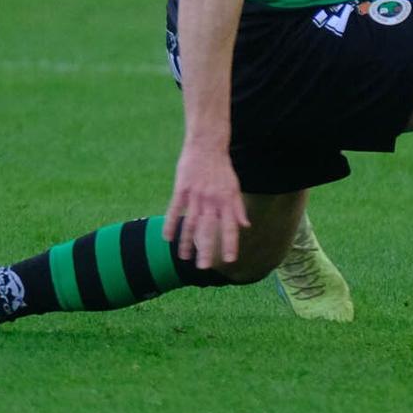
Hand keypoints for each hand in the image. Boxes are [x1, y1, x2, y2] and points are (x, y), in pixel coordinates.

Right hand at [164, 142, 246, 269]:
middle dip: (206, 249)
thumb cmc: (222, 168)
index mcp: (226, 200)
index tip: (230, 260)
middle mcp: (212, 200)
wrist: (207, 145)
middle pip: (208, 229)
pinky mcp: (182, 189)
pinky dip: (170, 224)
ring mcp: (196, 195)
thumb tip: (246, 226)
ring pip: (190, 223)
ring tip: (184, 258)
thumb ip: (238, 208)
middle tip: (204, 268)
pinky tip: (166, 238)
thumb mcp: (235, 187)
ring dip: (186, 242)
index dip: (230, 243)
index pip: (230, 227)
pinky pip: (175, 210)